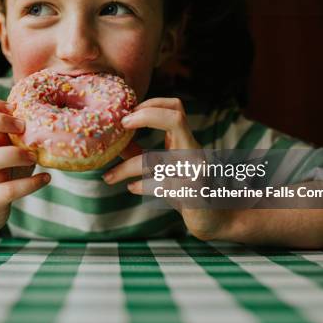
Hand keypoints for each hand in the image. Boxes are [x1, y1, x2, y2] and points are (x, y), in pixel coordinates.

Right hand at [0, 98, 49, 234]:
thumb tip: (50, 111)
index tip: (15, 109)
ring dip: (14, 154)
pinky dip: (30, 183)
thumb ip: (20, 133)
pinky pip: (9, 190)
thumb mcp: (9, 149)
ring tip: (33, 156)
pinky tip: (46, 178)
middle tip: (22, 127)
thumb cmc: (4, 172)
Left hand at [103, 97, 236, 240]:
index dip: (152, 103)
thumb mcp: (163, 168)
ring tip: (108, 177)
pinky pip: (163, 185)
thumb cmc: (184, 189)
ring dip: (127, 167)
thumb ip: (140, 154)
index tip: (127, 114)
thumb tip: (114, 143)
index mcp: (184, 141)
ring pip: (158, 159)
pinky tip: (132, 188)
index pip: (175, 107)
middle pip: (175, 119)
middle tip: (122, 124)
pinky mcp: (194, 193)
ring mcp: (196, 171)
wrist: (214, 218)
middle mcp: (192, 151)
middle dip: (146, 116)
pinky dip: (143, 186)